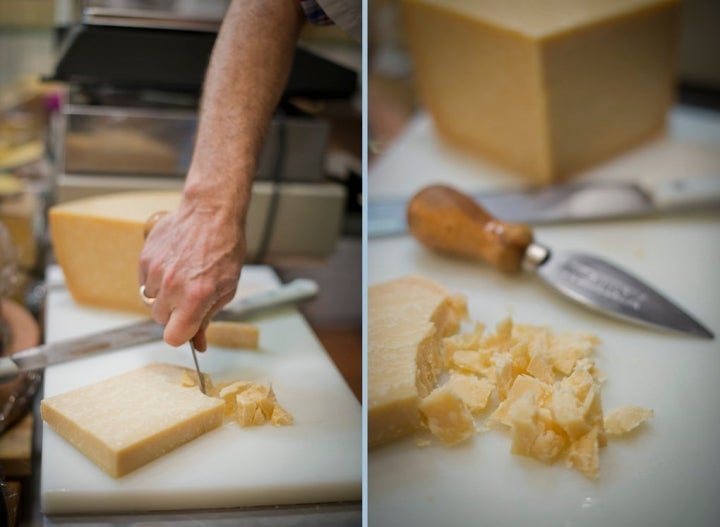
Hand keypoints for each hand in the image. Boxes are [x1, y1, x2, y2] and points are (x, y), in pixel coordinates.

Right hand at [138, 201, 244, 349]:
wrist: (210, 213)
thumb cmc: (224, 249)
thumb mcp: (226, 288)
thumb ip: (207, 317)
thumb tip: (197, 344)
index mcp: (196, 297)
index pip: (173, 337)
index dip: (181, 335)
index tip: (188, 327)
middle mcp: (172, 286)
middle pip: (161, 320)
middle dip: (175, 313)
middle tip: (190, 294)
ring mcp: (155, 272)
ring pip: (150, 301)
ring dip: (163, 295)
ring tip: (181, 277)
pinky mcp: (145, 258)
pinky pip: (144, 282)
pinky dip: (155, 279)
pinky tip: (172, 265)